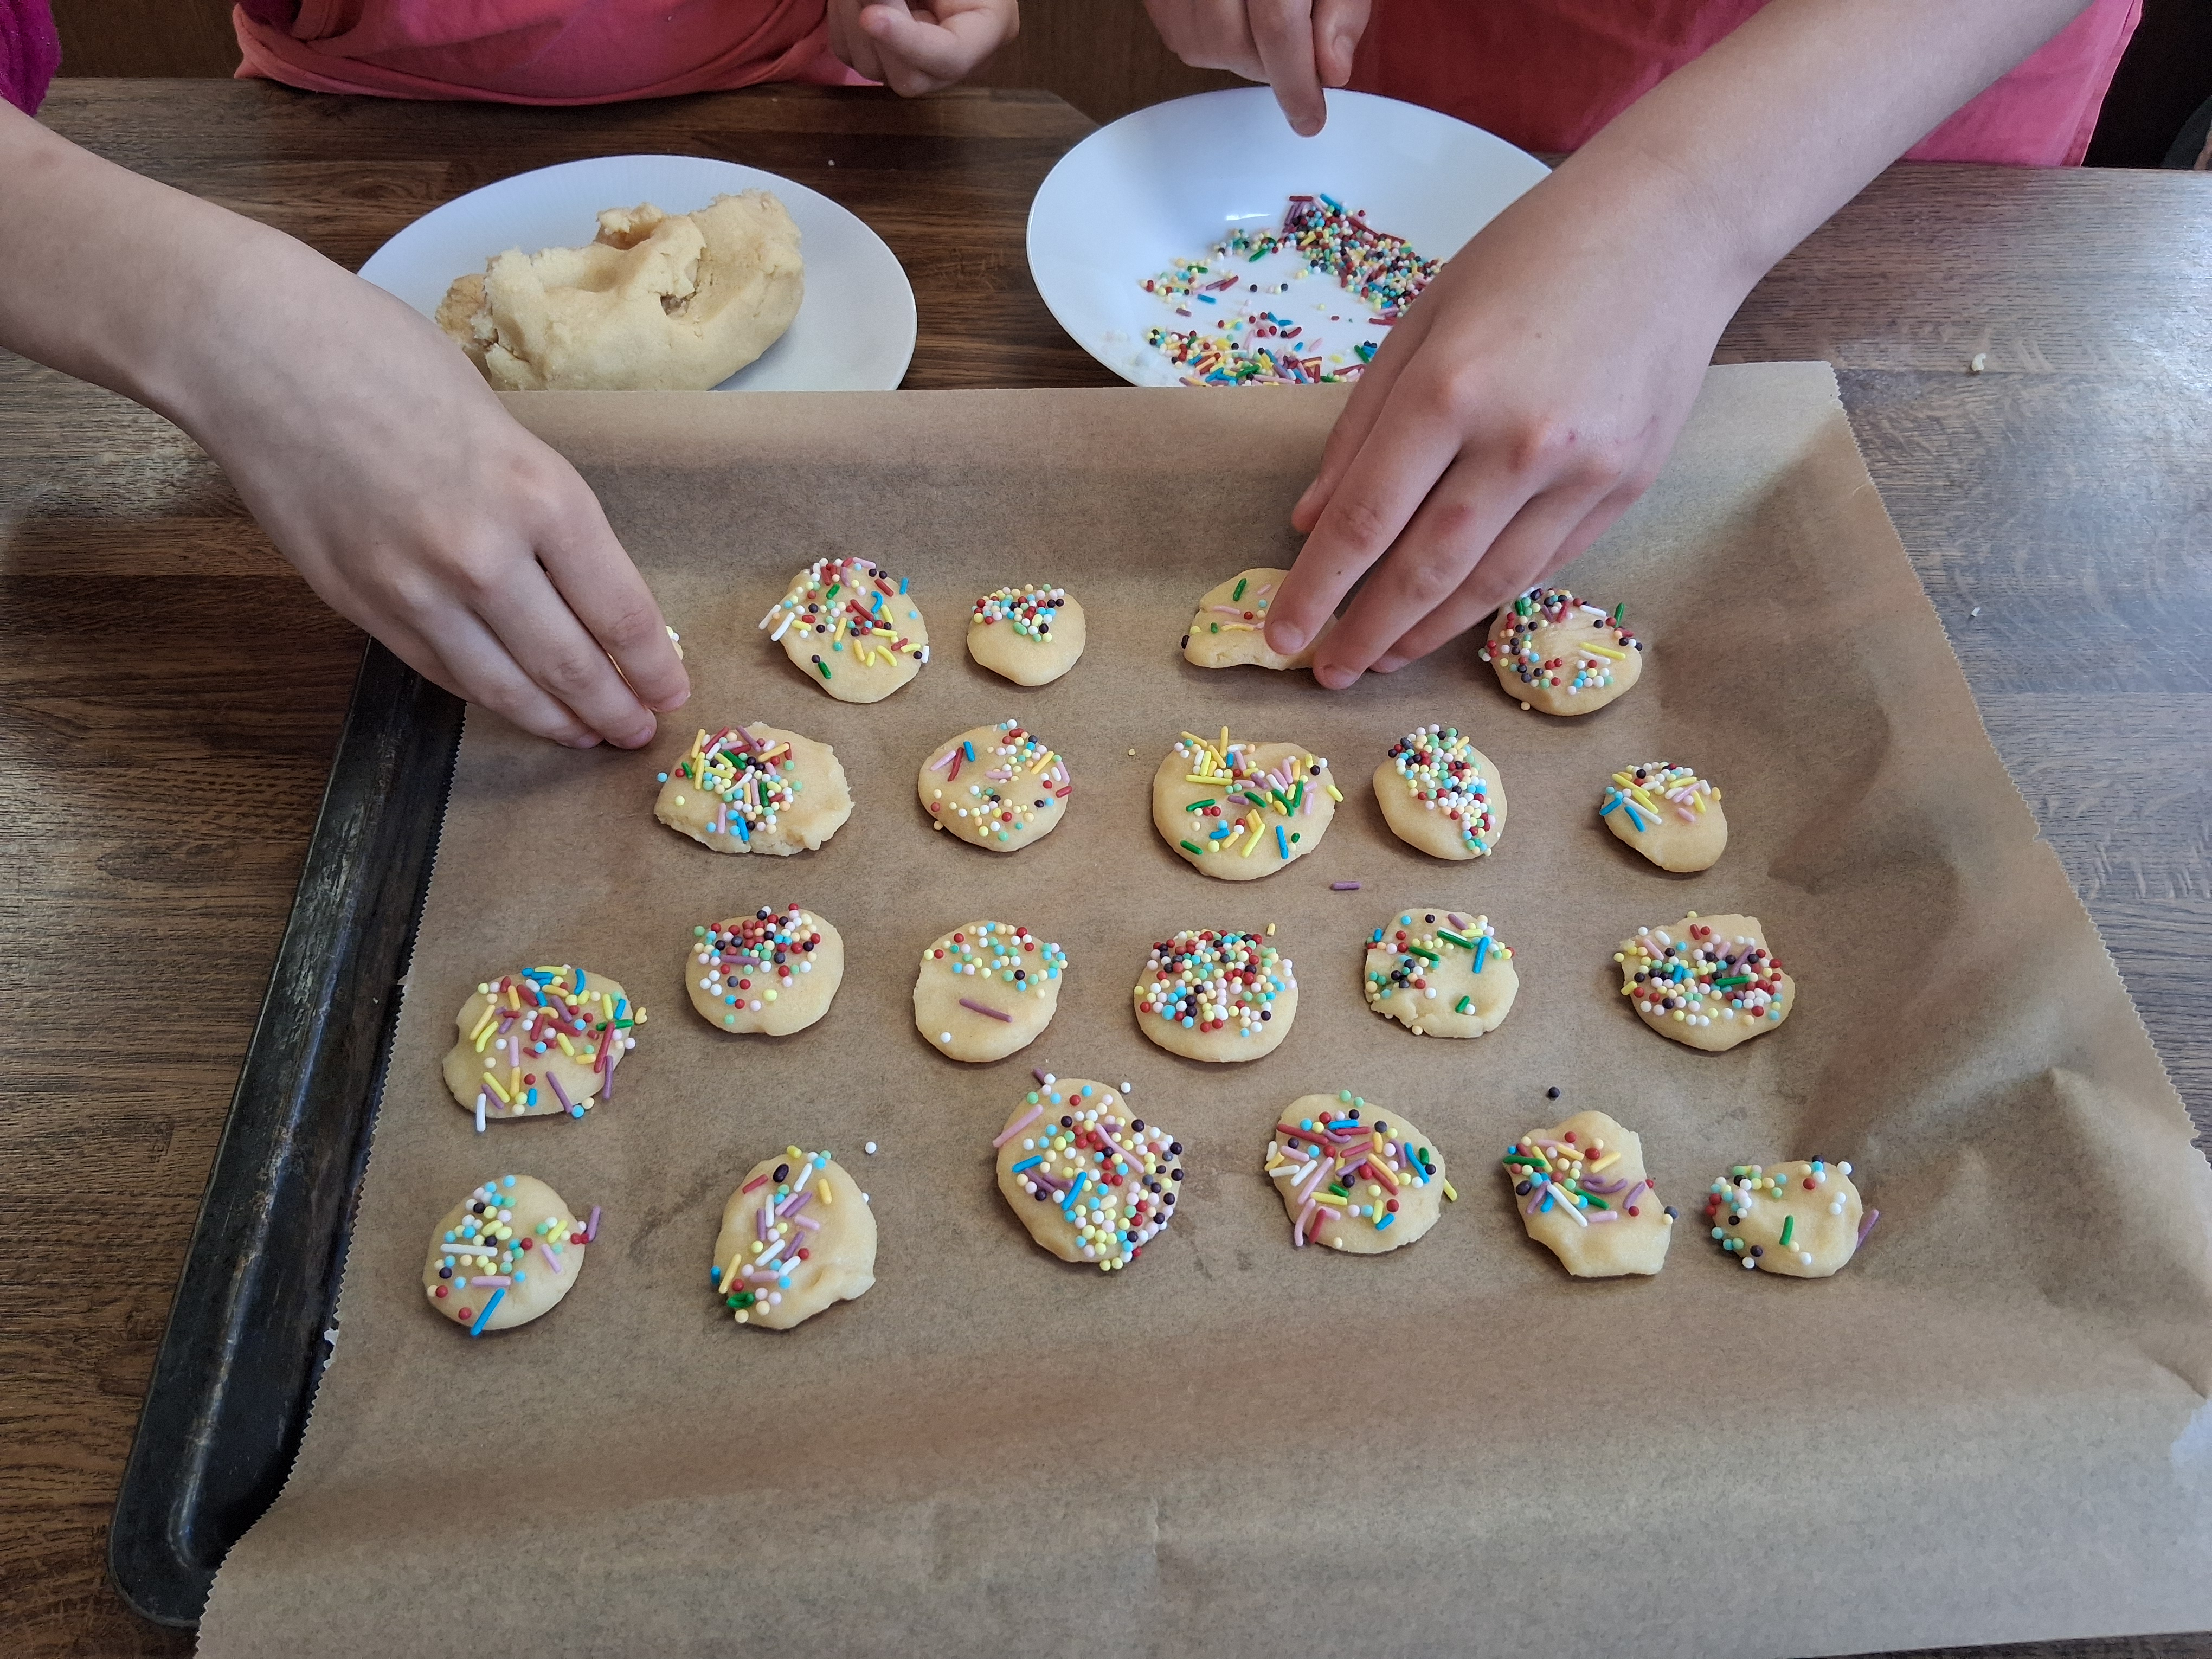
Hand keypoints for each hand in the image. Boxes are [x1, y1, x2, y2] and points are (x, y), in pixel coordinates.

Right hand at [0, 104, 685, 746]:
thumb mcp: (503, 424)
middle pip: (571, 664)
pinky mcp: (359, 604)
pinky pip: (438, 670)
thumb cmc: (385, 357)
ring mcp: (416, 588)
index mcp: (541, 495)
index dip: (652, 666)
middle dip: (614, 710)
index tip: (673, 690)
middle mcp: (486, 555)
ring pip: (504, 686)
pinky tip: (511, 703)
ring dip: (554, 721)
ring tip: (585, 736)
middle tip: (639, 732)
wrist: (256, 349)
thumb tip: (582, 581)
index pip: (621, 611)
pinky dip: (484, 694)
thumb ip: (541, 508)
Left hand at [828, 0, 1019, 95]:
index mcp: (990, 30)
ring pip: (871, 68)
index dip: (908, 42)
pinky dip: (842, 18)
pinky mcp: (883, 60)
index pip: (952, 58)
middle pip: (909, 77)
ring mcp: (916, 66)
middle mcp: (955, 61)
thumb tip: (875, 7)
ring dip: (851, 15)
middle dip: (878, 27)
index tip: (870, 17)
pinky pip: (850, 53)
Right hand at [1142, 0, 1370, 135]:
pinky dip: (1208, 41)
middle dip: (1269, 67)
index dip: (1295, 81)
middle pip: (1230, 41)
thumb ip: (1342, 8)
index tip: (1309, 117)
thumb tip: (1331, 70)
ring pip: (1198, 44)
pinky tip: (1235, 21)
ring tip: (1265, 35)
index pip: (1276, 23)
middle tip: (1296, 60)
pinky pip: (1176, 30)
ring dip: (1238, 57)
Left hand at [1263, 162, 1742, 687]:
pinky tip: (1448, 617)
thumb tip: (1312, 523)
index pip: (1366, 520)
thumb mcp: (1422, 320)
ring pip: (1488, 583)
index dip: (1318, 589)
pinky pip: (1544, 562)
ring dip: (1425, 632)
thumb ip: (1362, 427)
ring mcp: (1582, 472)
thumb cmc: (1531, 257)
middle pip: (1424, 569)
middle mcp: (1518, 442)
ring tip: (1379, 660)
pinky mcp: (1627, 485)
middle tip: (1325, 671)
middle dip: (1365, 631)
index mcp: (1451, 389)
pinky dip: (1489, 596)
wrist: (1673, 227)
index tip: (1283, 633)